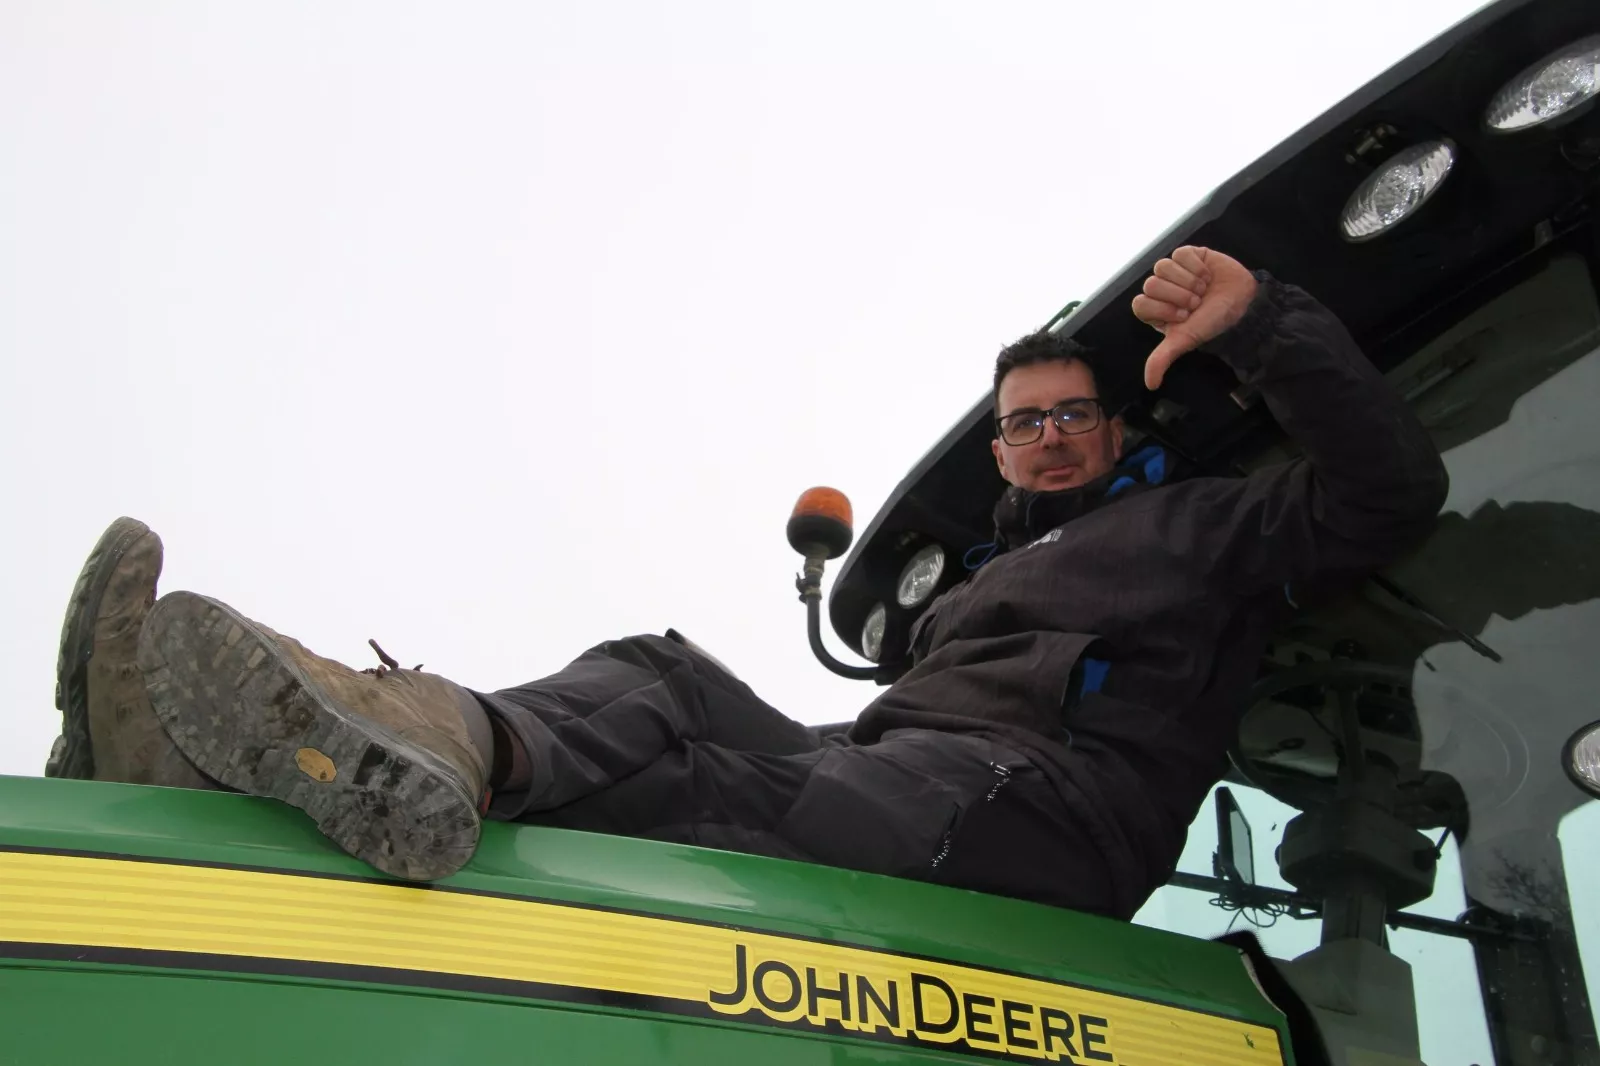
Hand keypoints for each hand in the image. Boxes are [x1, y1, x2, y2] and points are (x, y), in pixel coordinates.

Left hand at [1131, 246, 1258, 388]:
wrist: (1242, 303)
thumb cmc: (1212, 322)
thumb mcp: (1185, 340)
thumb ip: (1162, 358)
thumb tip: (1151, 385)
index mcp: (1154, 309)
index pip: (1141, 303)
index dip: (1163, 309)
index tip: (1184, 316)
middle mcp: (1160, 289)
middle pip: (1151, 284)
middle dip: (1179, 296)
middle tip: (1196, 303)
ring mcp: (1172, 271)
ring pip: (1163, 267)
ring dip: (1188, 281)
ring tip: (1203, 289)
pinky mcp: (1187, 255)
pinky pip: (1180, 254)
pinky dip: (1196, 266)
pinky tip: (1207, 275)